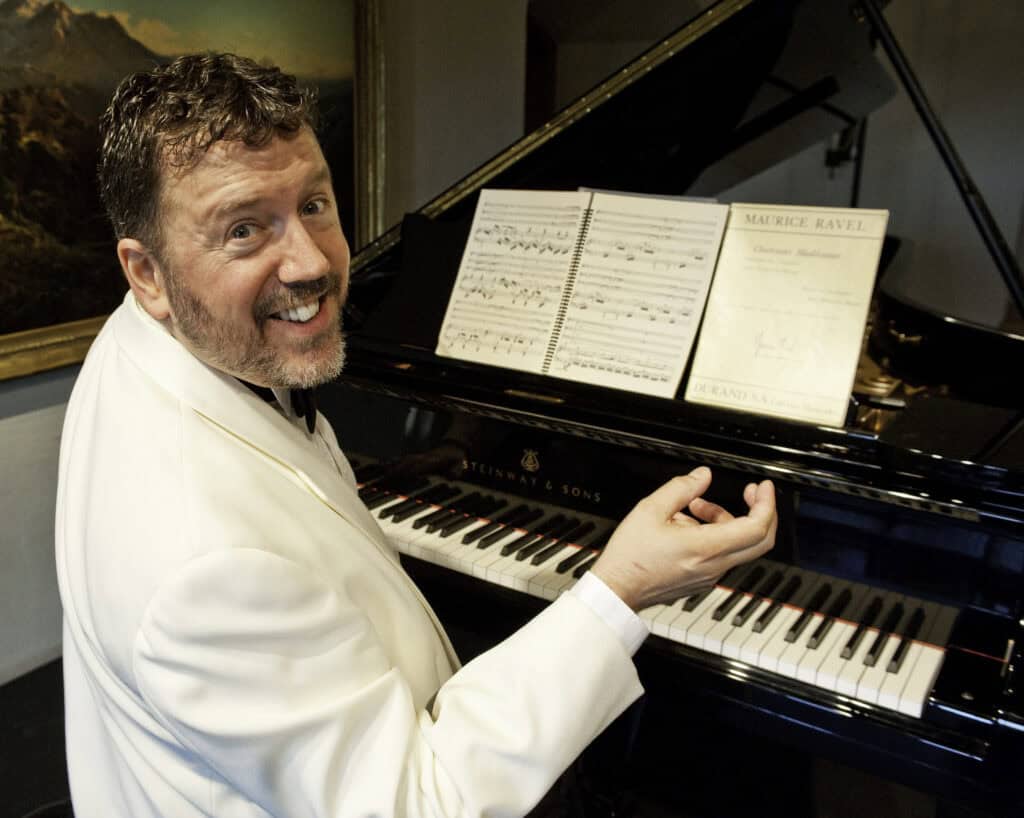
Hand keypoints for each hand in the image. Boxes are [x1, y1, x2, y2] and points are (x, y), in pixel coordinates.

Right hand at [590, 466, 775, 610]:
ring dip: (726, 520)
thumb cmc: (630, 556)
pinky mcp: (702, 580)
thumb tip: (702, 476)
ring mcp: (710, 576)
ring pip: (738, 545)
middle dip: (761, 512)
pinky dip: (715, 535)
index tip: (762, 487)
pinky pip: (722, 555)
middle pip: (760, 541)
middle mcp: (713, 566)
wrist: (616, 590)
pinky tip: (686, 527)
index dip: (766, 503)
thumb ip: (681, 489)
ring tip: (695, 506)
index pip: (756, 527)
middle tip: (752, 493)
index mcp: (705, 547)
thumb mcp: (650, 510)